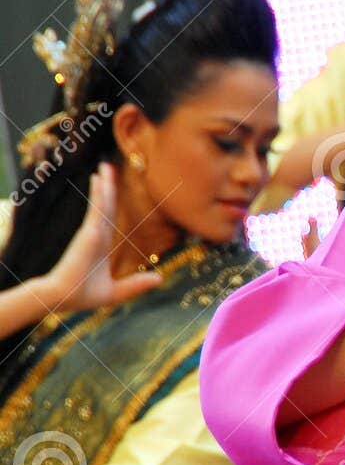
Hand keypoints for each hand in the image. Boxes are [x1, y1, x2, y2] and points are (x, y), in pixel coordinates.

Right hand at [39, 163, 162, 312]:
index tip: (111, 184)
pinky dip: (100, 196)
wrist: (64, 298)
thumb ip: (136, 284)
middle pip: (105, 205)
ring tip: (105, 166)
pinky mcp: (88, 234)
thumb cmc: (84, 295)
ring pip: (102, 204)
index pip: (109, 216)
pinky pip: (97, 211)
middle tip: (108, 166)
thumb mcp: (117, 291)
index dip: (110, 200)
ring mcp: (92, 232)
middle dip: (108, 185)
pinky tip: (100, 181)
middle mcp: (96, 234)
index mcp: (102, 244)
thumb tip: (160, 278)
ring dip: (104, 184)